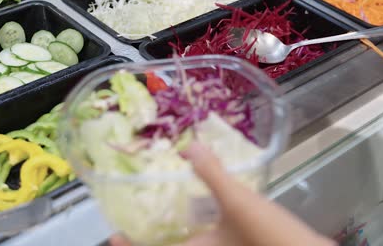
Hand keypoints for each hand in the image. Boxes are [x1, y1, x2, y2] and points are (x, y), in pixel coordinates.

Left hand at [110, 143, 333, 245]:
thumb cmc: (268, 239)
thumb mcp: (239, 202)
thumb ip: (214, 174)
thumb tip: (193, 146)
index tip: (114, 233)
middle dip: (154, 237)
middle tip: (141, 215)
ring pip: (193, 244)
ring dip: (180, 232)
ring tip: (171, 210)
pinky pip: (211, 242)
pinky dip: (203, 230)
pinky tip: (211, 212)